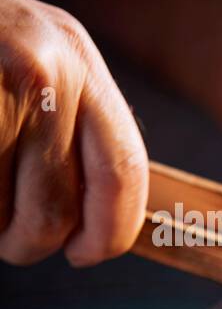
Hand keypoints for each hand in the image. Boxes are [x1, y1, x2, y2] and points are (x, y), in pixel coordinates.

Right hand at [0, 0, 147, 266]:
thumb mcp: (28, 55)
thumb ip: (67, 117)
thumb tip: (95, 214)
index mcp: (77, 59)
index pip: (123, 169)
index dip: (110, 230)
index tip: (86, 254)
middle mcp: (46, 70)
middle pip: (57, 206)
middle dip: (32, 242)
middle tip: (11, 241)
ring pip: (4, 211)